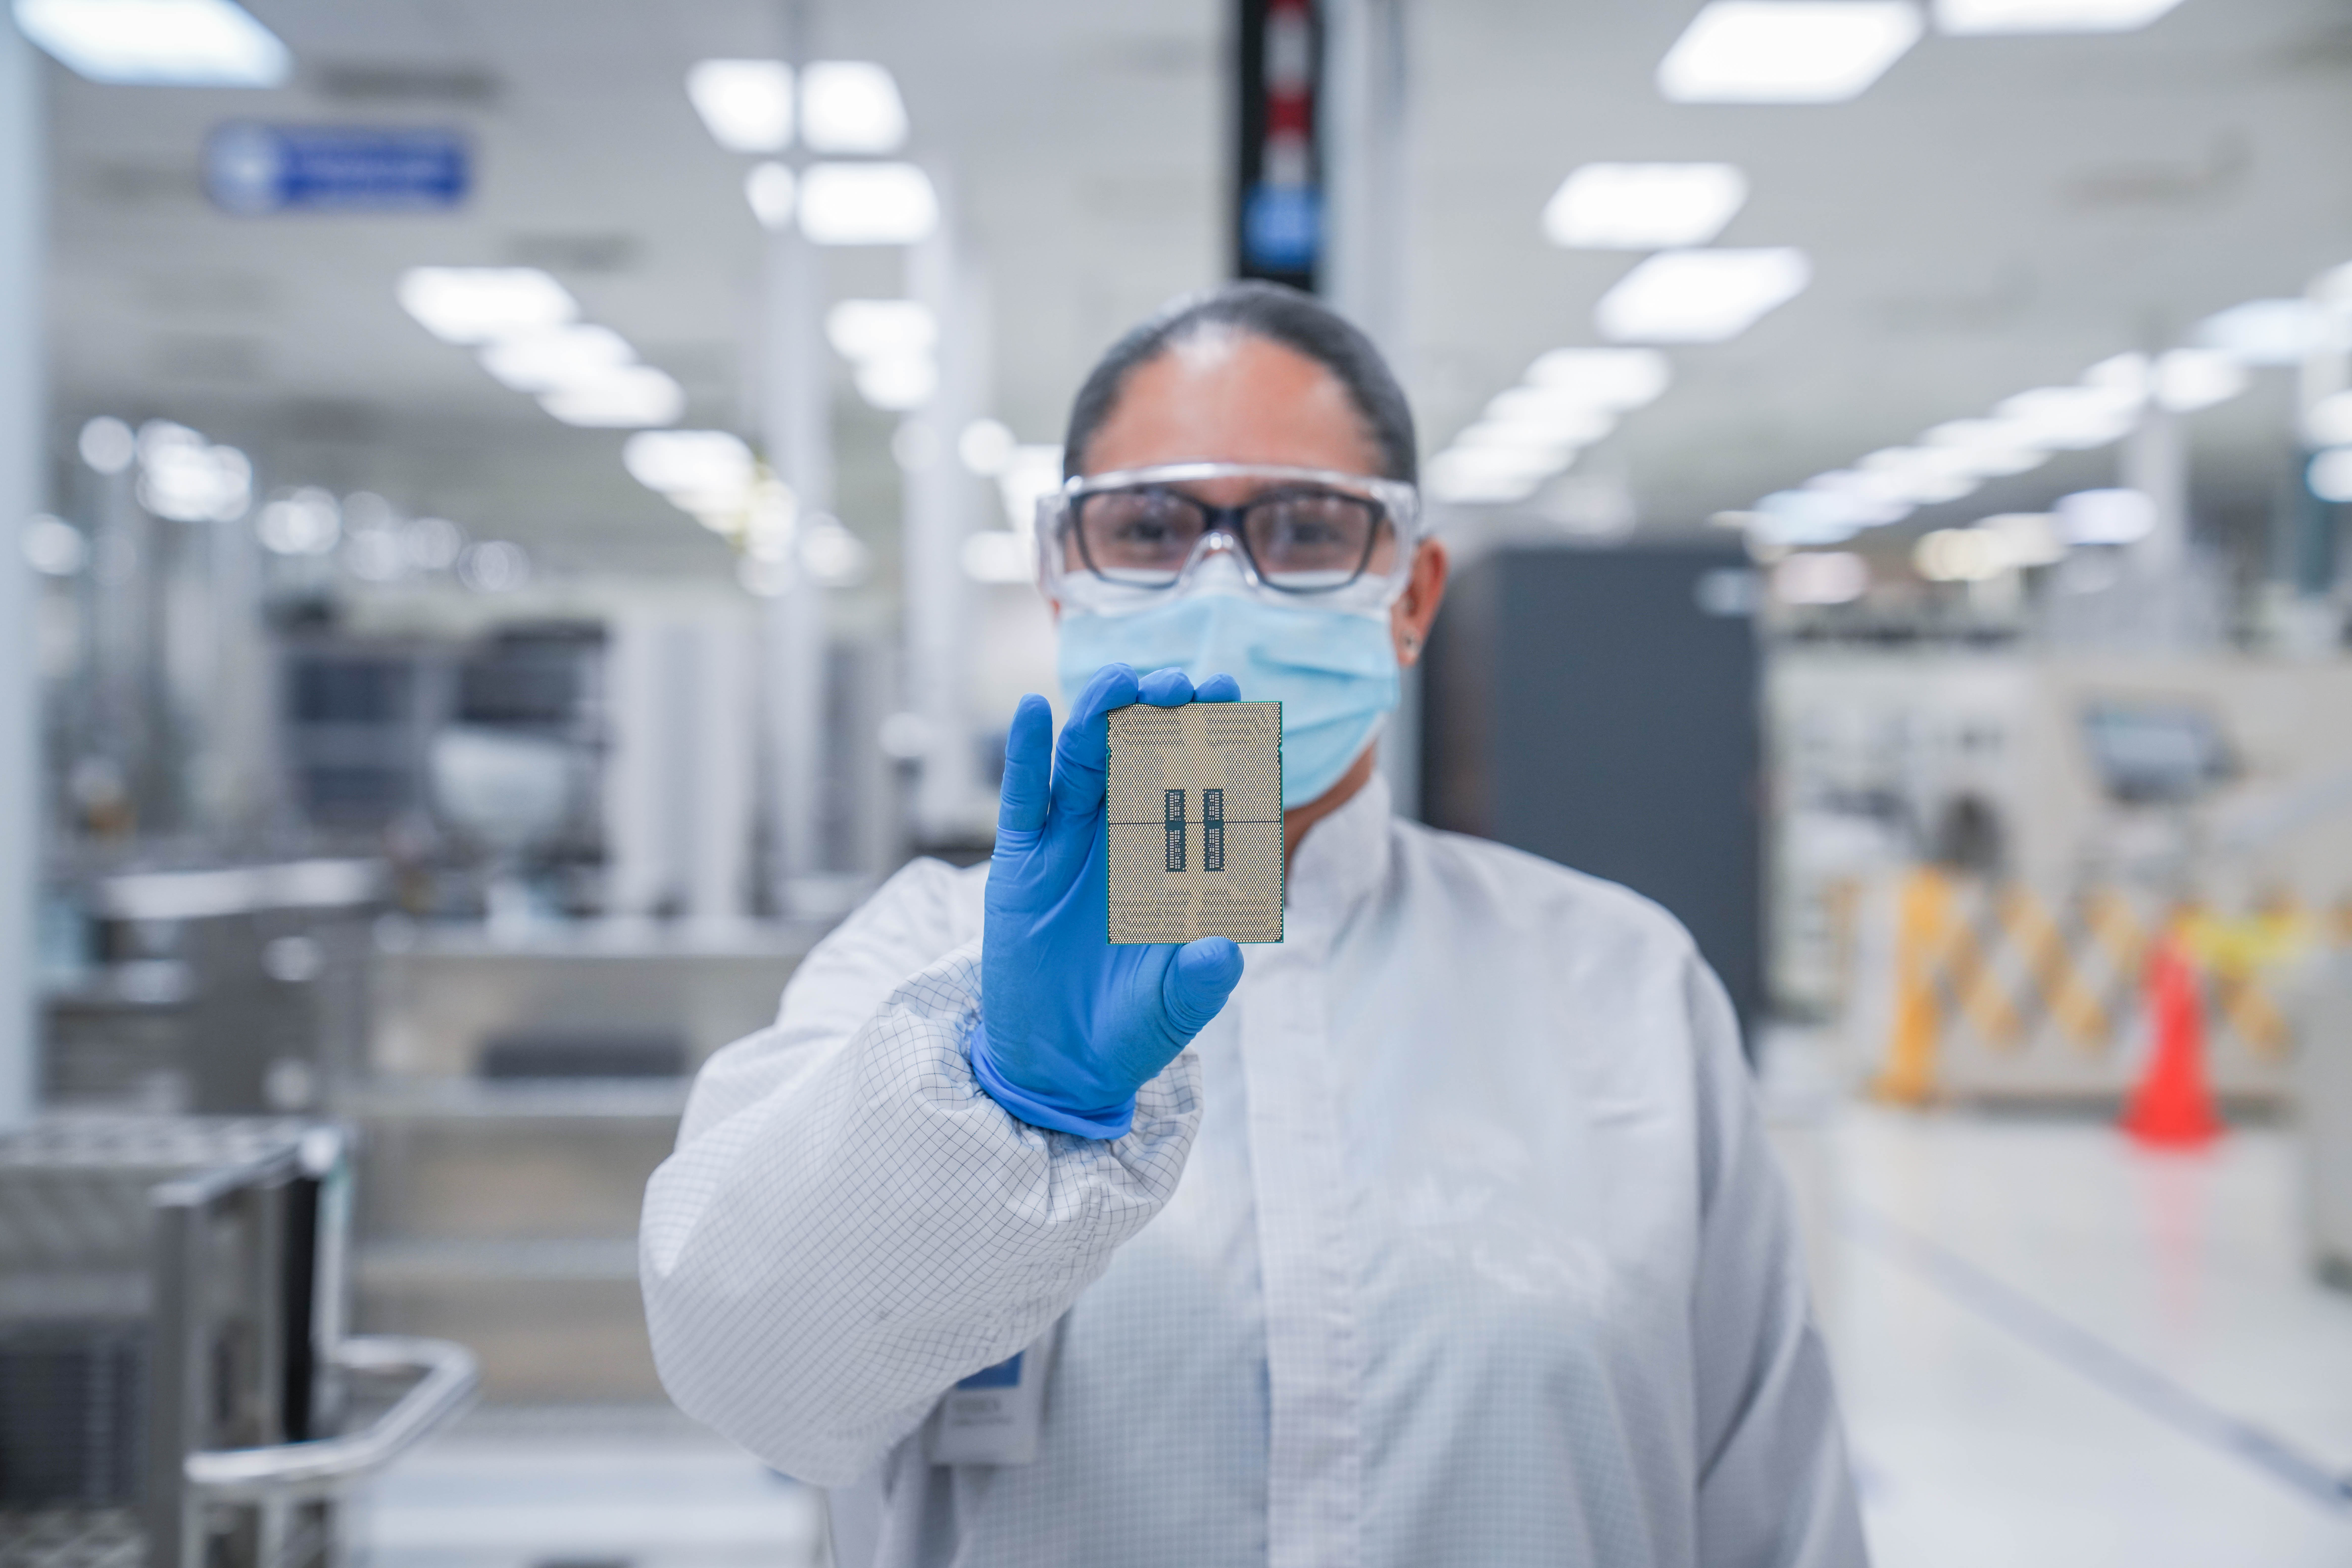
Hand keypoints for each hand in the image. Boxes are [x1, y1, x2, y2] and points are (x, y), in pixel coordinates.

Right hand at [971, 663, 1246, 1137]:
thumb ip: (1201, 982)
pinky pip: (1024, 796)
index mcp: (1177, 866)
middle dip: (1169, 717)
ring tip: (1121, 680)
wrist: (1061, 1063)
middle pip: (1149, 760)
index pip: (1206, 793)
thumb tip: (1224, 950)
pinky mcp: (1022, 859)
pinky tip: (1031, 710)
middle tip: (1188, 682)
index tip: (1239, 703)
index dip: (1223, 747)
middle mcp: (1127, 841)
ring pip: (1087, 762)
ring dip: (1102, 717)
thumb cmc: (1131, 1029)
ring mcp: (1071, 844)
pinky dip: (1024, 753)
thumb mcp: (1172, 1011)